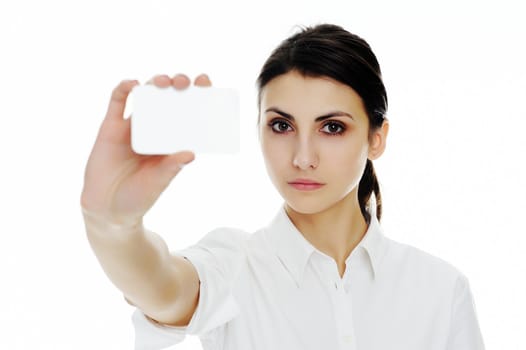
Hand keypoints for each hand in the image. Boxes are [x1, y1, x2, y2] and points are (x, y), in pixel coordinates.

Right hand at [80, 73, 211, 225]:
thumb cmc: (138, 197)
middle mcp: (154, 130)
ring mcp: (132, 127)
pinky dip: (124, 89)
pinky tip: (133, 84)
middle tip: (185, 82)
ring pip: (145, 96)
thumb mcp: (158, 182)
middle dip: (178, 85)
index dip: (197, 97)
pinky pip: (117, 103)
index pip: (188, 114)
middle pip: (168, 99)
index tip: (206, 84)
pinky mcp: (110, 127)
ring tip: (164, 82)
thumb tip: (192, 154)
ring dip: (155, 83)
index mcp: (170, 141)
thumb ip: (172, 167)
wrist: (107, 208)